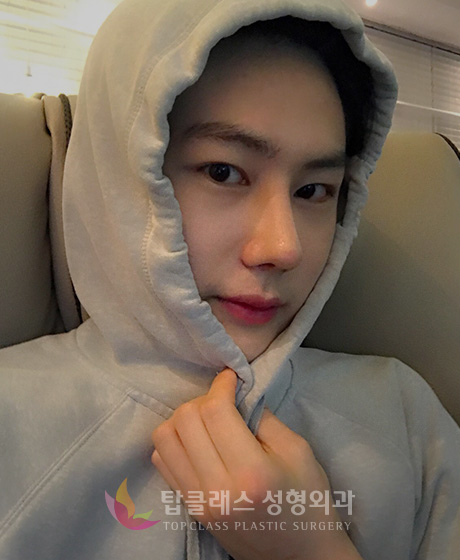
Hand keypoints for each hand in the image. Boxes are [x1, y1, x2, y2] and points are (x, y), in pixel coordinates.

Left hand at [151, 368, 361, 559]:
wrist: (300, 556)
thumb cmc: (307, 500)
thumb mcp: (298, 451)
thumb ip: (264, 418)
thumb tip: (235, 395)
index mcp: (250, 473)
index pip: (215, 412)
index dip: (220, 385)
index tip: (231, 377)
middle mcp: (216, 489)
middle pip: (184, 420)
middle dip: (202, 399)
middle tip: (223, 400)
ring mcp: (198, 502)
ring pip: (163, 439)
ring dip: (183, 419)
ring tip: (207, 420)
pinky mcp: (190, 509)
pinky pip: (161, 461)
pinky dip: (174, 442)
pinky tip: (198, 442)